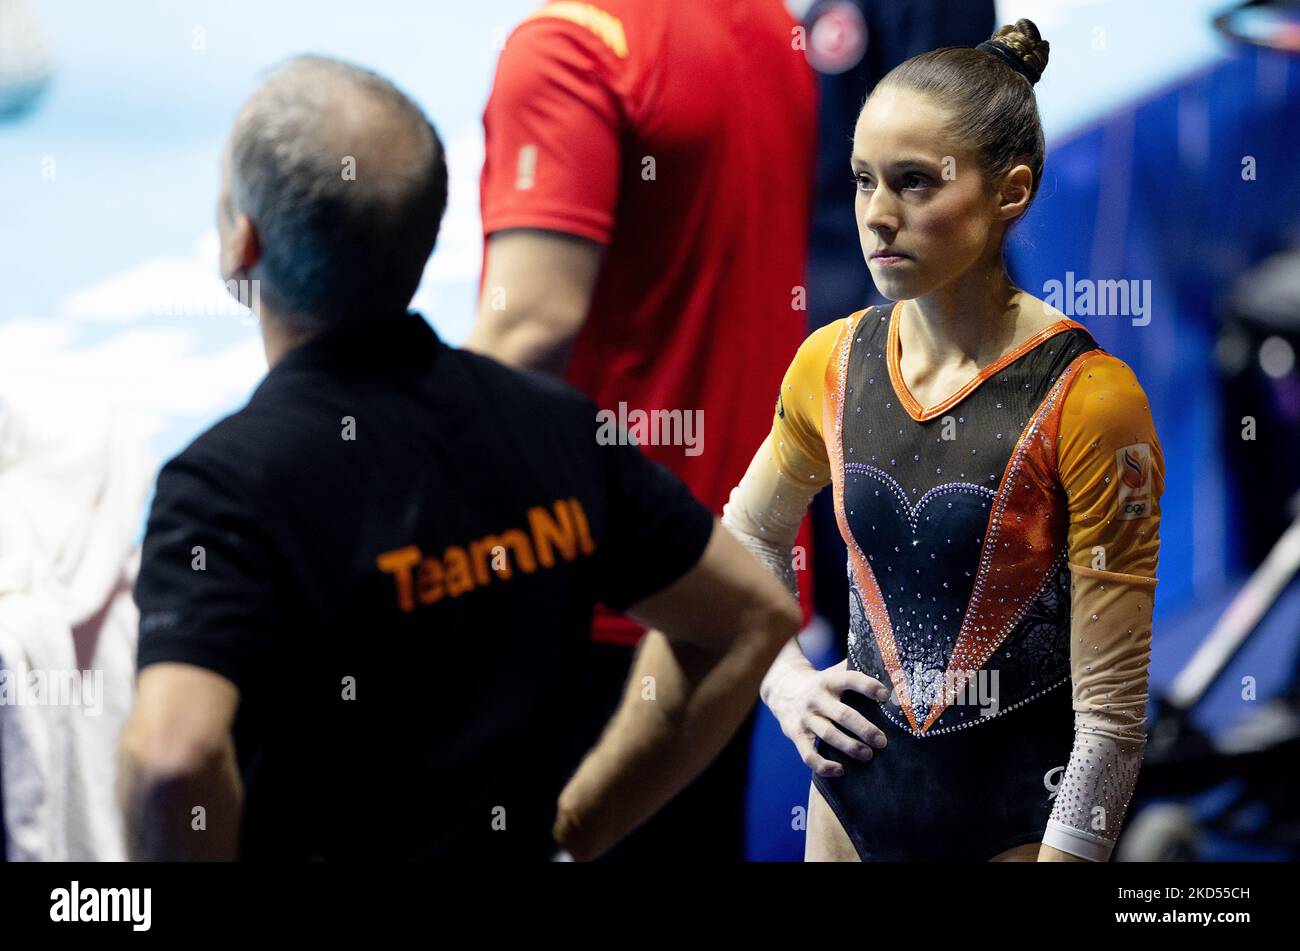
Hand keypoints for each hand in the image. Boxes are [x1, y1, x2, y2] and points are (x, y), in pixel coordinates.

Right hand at [763, 659, 889, 776]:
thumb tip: (893, 669)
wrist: (781, 689)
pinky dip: (824, 766)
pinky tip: (841, 771)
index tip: (885, 695)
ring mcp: (805, 718)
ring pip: (828, 734)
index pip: (849, 680)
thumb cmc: (820, 684)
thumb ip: (856, 670)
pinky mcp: (796, 735)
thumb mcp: (833, 672)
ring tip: (868, 755)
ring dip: (850, 747)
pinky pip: (808, 755)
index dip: (867, 686)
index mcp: (829, 681)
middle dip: (864, 729)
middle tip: (882, 741)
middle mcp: (816, 699)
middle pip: (842, 714)